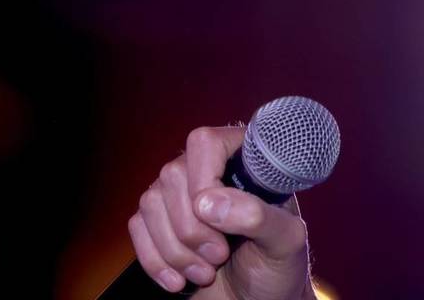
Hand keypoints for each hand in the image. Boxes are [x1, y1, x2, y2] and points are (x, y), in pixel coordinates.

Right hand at [128, 126, 312, 298]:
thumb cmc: (279, 266)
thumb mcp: (285, 242)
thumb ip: (258, 217)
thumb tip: (208, 202)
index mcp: (247, 161)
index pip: (206, 143)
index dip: (204, 180)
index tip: (221, 223)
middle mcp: (210, 170)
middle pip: (173, 175)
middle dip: (192, 228)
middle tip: (220, 255)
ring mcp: (182, 196)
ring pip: (151, 202)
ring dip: (175, 249)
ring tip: (206, 272)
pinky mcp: (160, 223)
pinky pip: (137, 227)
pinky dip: (155, 261)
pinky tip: (180, 280)